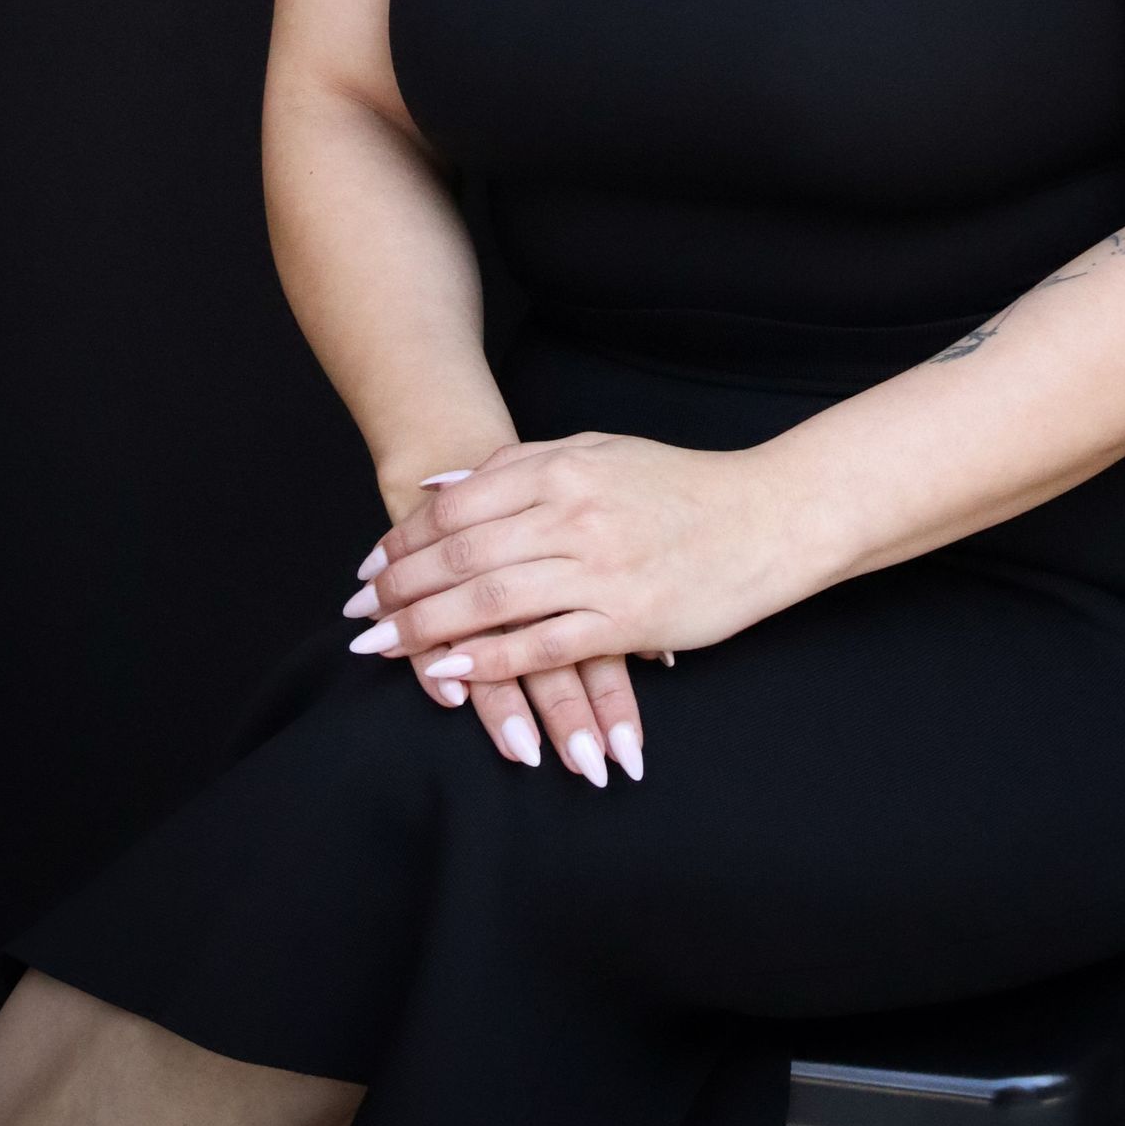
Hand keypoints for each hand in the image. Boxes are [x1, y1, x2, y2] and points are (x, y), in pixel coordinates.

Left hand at [349, 455, 671, 786]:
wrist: (767, 516)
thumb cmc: (680, 485)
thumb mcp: (599, 451)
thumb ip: (521, 465)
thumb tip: (443, 486)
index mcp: (563, 468)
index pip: (459, 507)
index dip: (404, 539)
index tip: (369, 565)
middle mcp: (574, 514)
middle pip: (460, 555)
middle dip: (398, 587)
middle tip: (357, 613)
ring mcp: (599, 569)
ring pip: (489, 601)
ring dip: (425, 629)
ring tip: (380, 647)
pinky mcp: (626, 620)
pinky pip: (541, 646)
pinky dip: (489, 661)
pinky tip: (449, 674)